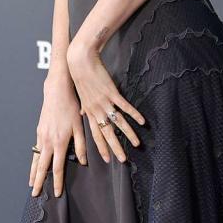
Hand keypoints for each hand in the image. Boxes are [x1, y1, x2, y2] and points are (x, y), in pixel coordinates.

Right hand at [29, 75, 85, 198]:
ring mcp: (41, 137)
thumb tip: (83, 162)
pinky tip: (34, 166)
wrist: (57, 92)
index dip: (57, 182)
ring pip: (36, 159)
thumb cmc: (71, 107)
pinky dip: (34, 161)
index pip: (57, 167)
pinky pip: (35, 150)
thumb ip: (81, 145)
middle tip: (35, 195)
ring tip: (32, 185)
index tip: (57, 193)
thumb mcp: (80, 126)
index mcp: (60, 142)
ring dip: (34, 173)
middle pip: (42, 167)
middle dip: (39, 182)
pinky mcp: (39, 131)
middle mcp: (48, 142)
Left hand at [66, 42, 145, 164]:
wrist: (81, 62)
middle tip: (124, 159)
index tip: (107, 159)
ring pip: (118, 123)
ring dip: (128, 134)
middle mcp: (96, 110)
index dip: (102, 147)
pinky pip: (125, 107)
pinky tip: (142, 121)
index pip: (96, 134)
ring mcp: (105, 102)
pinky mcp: (112, 92)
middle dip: (115, 147)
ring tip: (137, 143)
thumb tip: (82, 114)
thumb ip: (84, 107)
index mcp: (88, 112)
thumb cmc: (80, 77)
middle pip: (107, 133)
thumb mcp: (81, 96)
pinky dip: (134, 115)